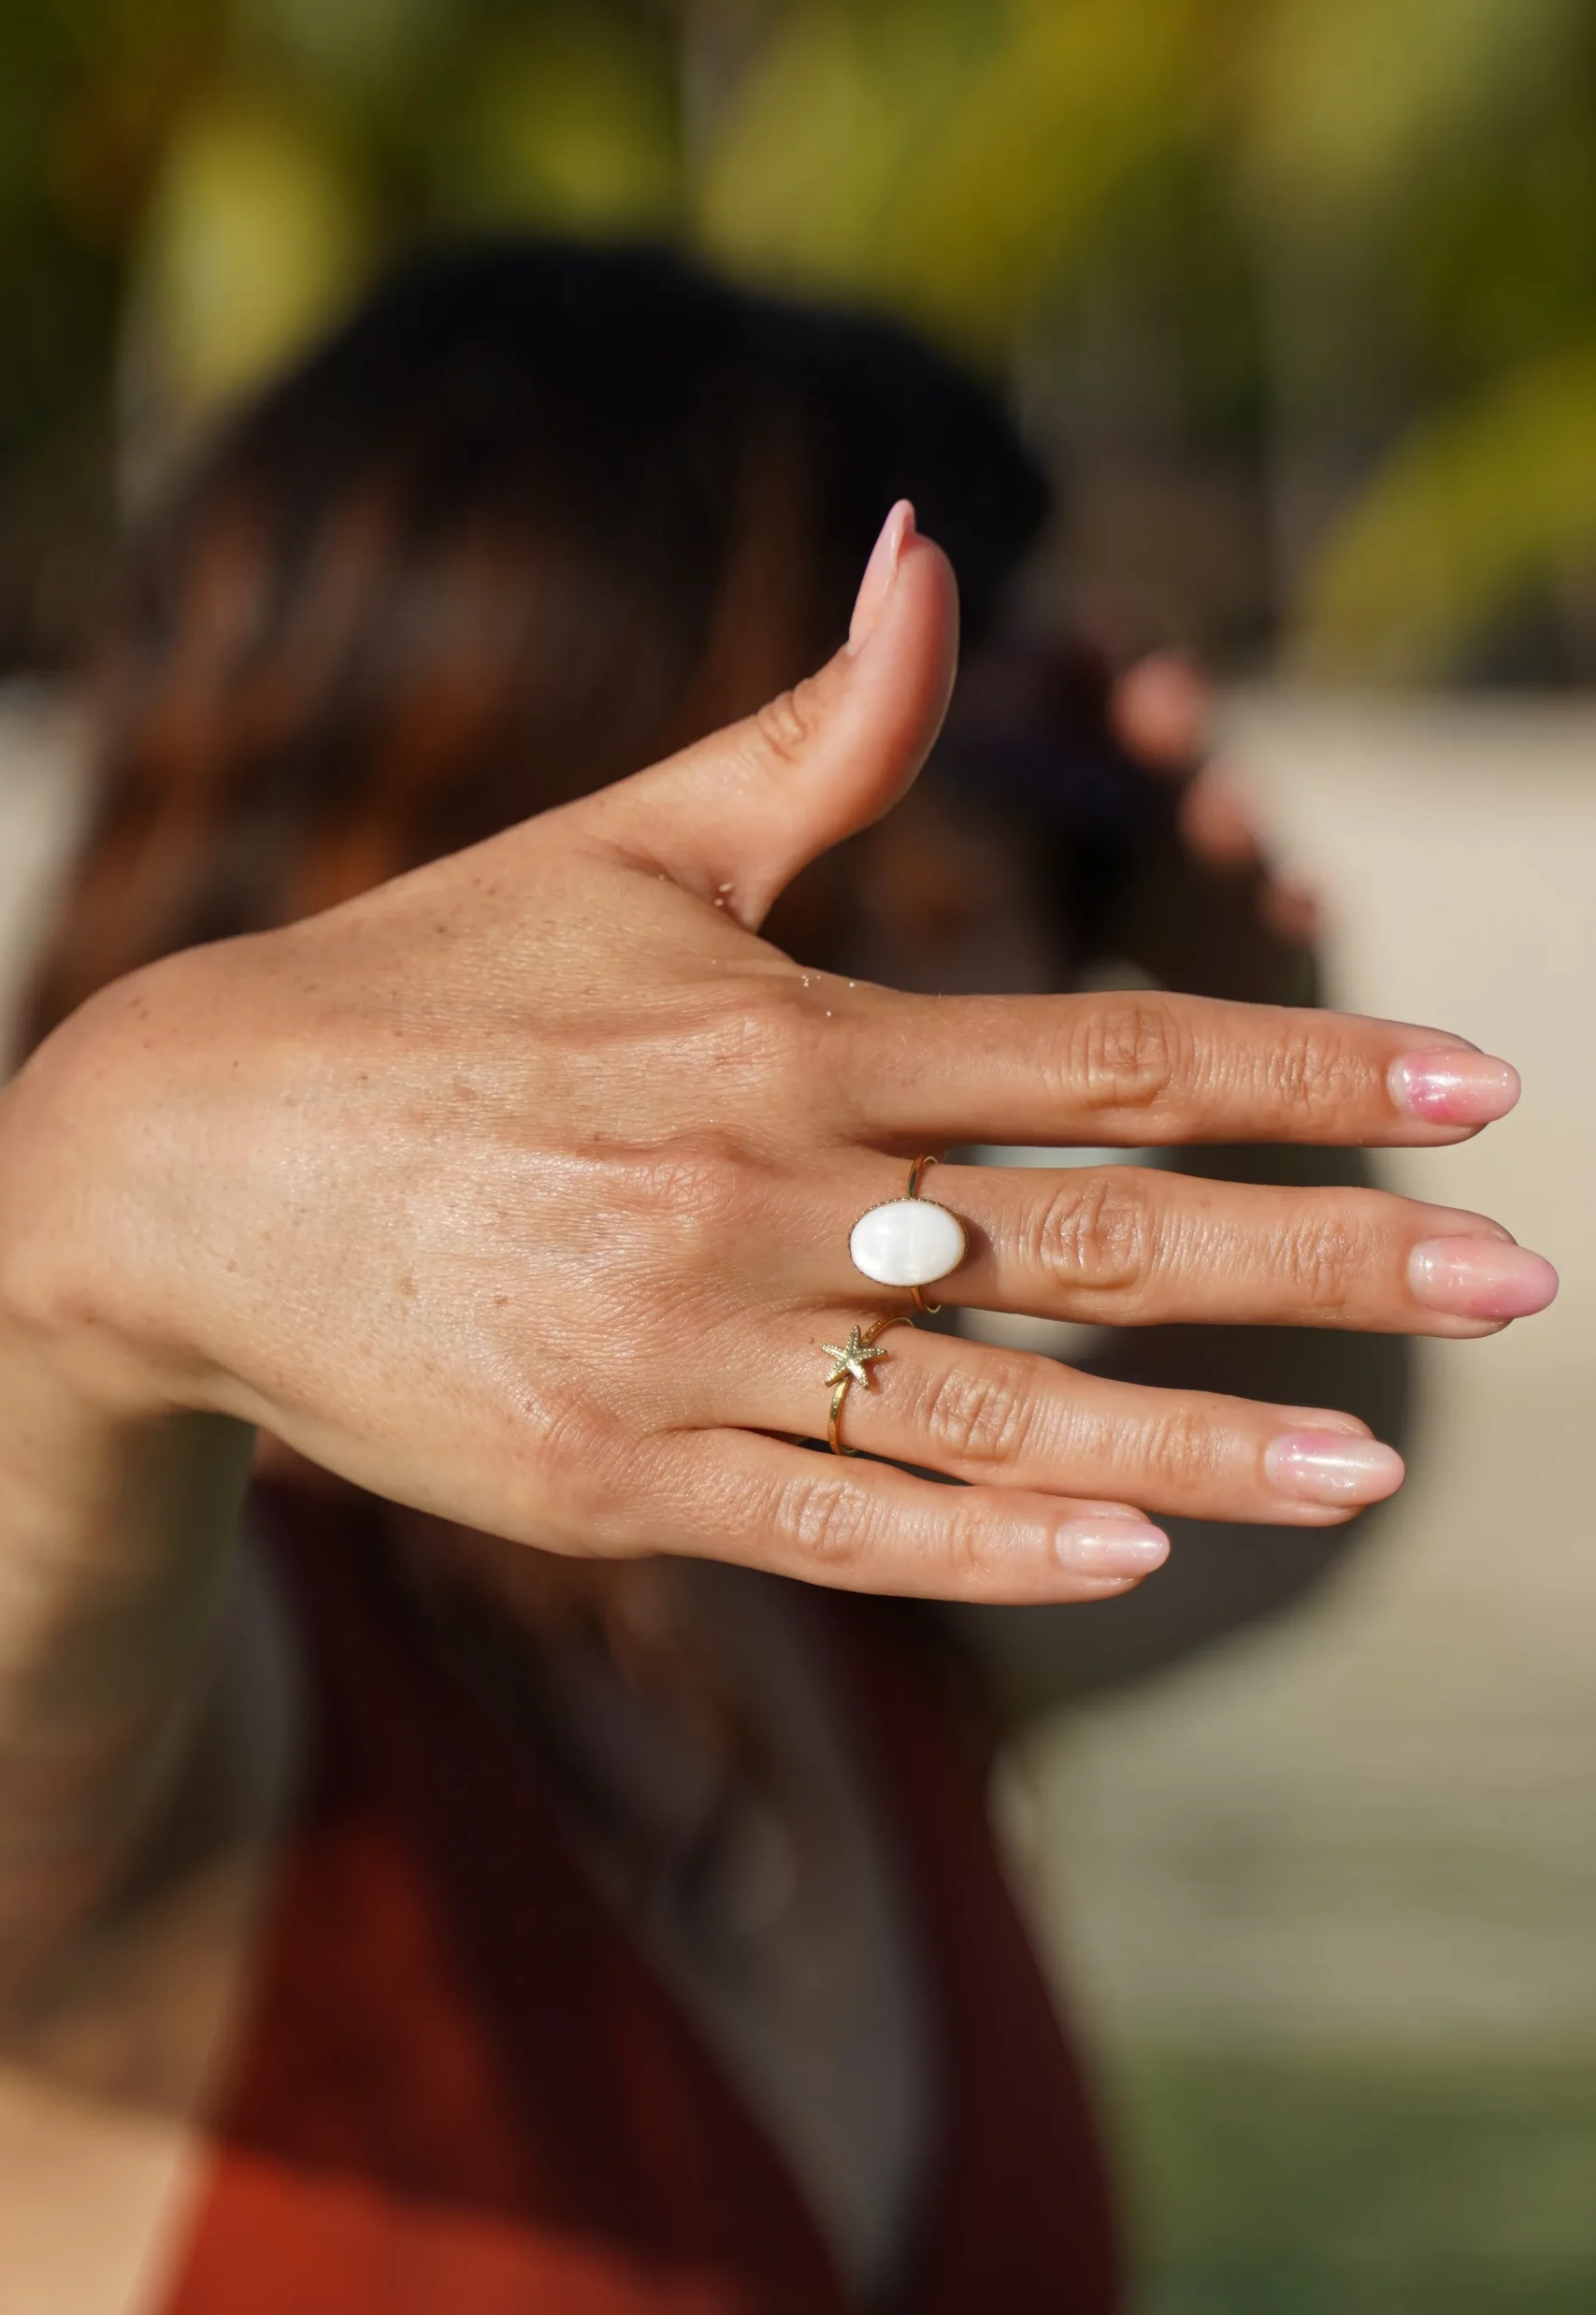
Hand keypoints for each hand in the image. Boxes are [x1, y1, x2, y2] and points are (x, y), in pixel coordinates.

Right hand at [0, 508, 1552, 1606]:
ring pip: (1004, 1410)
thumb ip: (818, 731)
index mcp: (788, 1028)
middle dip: (1331, 1258)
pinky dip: (994, 1541)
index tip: (1479, 1083)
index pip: (1115, 1052)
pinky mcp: (612, 1479)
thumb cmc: (419, 993)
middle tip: (1516, 1278)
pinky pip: (840, 1524)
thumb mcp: (618, 841)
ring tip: (1379, 1467)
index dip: (1315, 1068)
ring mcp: (689, 1350)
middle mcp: (765, 1191)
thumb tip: (934, 543)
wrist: (179, 1169)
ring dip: (1212, 1445)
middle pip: (1108, 1236)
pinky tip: (1133, 1554)